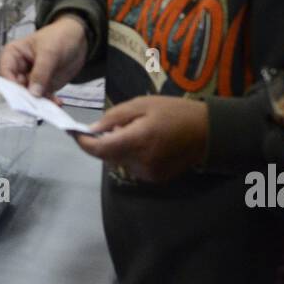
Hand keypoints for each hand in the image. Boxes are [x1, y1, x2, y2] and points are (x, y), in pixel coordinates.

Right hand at [0, 14, 88, 99]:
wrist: (78, 39)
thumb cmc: (59, 36)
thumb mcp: (50, 52)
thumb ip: (41, 72)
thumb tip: (34, 92)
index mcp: (13, 54)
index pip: (5, 72)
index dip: (10, 85)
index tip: (20, 94)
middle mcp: (19, 69)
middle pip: (16, 88)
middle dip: (25, 97)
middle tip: (34, 103)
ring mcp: (31, 79)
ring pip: (29, 96)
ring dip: (38, 102)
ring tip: (48, 105)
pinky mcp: (43, 86)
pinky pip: (42, 98)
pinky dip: (49, 102)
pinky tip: (56, 102)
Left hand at [78, 95, 207, 182]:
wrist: (207, 132)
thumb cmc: (174, 112)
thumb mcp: (142, 104)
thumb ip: (115, 117)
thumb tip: (92, 129)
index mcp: (137, 141)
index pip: (99, 149)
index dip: (84, 143)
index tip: (76, 133)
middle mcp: (139, 163)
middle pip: (108, 156)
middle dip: (105, 141)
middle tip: (118, 124)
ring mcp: (147, 174)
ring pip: (119, 161)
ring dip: (119, 148)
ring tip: (137, 131)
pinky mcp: (154, 179)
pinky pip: (132, 166)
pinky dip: (132, 155)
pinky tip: (147, 143)